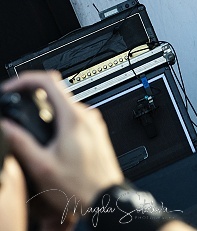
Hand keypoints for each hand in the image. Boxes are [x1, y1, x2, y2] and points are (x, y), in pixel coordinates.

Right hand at [0, 72, 123, 225]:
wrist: (105, 199)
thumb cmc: (79, 187)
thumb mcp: (42, 166)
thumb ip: (22, 143)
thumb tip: (7, 126)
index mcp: (73, 117)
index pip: (48, 80)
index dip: (26, 79)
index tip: (13, 87)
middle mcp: (86, 115)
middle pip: (56, 92)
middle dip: (33, 97)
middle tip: (17, 107)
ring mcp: (93, 123)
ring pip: (65, 107)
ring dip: (46, 112)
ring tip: (31, 126)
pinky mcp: (95, 133)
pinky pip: (74, 118)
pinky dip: (58, 123)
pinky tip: (50, 141)